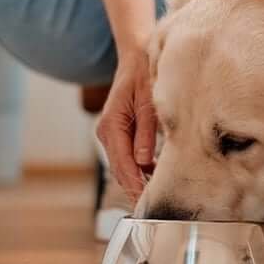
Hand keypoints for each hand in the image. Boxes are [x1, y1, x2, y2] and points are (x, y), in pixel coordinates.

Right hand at [95, 49, 157, 201]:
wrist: (137, 54)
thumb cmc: (144, 73)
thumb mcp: (148, 101)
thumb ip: (146, 132)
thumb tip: (144, 162)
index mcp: (112, 124)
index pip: (122, 163)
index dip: (134, 184)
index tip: (146, 202)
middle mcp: (107, 131)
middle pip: (120, 169)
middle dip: (135, 188)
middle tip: (154, 209)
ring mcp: (111, 133)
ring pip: (123, 165)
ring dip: (137, 180)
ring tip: (156, 197)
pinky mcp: (119, 132)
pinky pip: (127, 156)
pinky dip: (139, 168)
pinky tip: (154, 177)